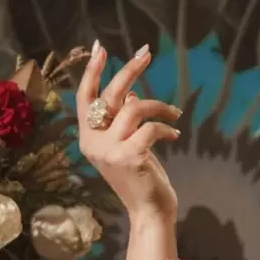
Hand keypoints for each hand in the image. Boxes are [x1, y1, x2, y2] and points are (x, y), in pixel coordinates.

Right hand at [75, 42, 180, 223]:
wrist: (149, 212)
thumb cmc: (141, 178)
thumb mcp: (128, 145)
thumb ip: (124, 122)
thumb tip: (132, 95)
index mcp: (88, 138)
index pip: (84, 98)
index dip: (91, 72)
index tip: (100, 48)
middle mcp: (93, 143)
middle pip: (110, 95)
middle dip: (129, 70)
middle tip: (147, 53)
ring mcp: (109, 150)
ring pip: (135, 108)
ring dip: (160, 106)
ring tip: (175, 114)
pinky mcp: (129, 157)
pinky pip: (150, 128)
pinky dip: (166, 127)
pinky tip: (175, 134)